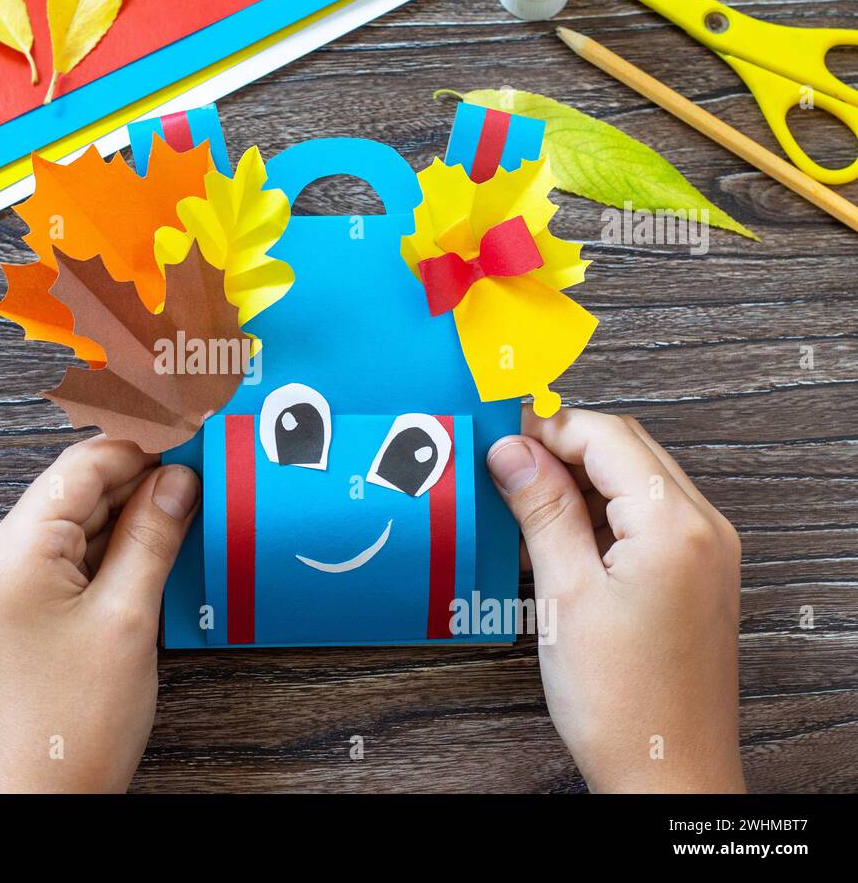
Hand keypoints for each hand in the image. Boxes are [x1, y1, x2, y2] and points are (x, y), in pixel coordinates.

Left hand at [0, 436, 199, 792]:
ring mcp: (7, 585)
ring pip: (76, 520)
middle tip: (199, 460)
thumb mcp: (127, 618)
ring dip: (130, 508)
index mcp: (14, 549)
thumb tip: (177, 479)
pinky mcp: (22, 610)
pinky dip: (113, 543)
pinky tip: (155, 543)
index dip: (141, 440)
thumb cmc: (73, 721)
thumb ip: (151, 537)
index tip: (189, 425)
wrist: (38, 799)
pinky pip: (70, 554)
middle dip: (140, 472)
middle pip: (76, 488)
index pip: (83, 465)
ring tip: (187, 499)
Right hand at [486, 407, 743, 792]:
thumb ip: (541, 510)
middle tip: (500, 467)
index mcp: (676, 526)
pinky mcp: (695, 578)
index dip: (547, 427)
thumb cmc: (623, 702)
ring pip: (634, 482)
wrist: (666, 773)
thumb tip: (512, 451)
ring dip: (577, 481)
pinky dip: (599, 514)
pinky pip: (644, 519)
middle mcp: (704, 530)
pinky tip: (555, 538)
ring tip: (519, 507)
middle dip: (560, 447)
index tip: (497, 437)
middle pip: (626, 450)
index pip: (607, 435)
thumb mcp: (565, 594)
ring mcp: (705, 554)